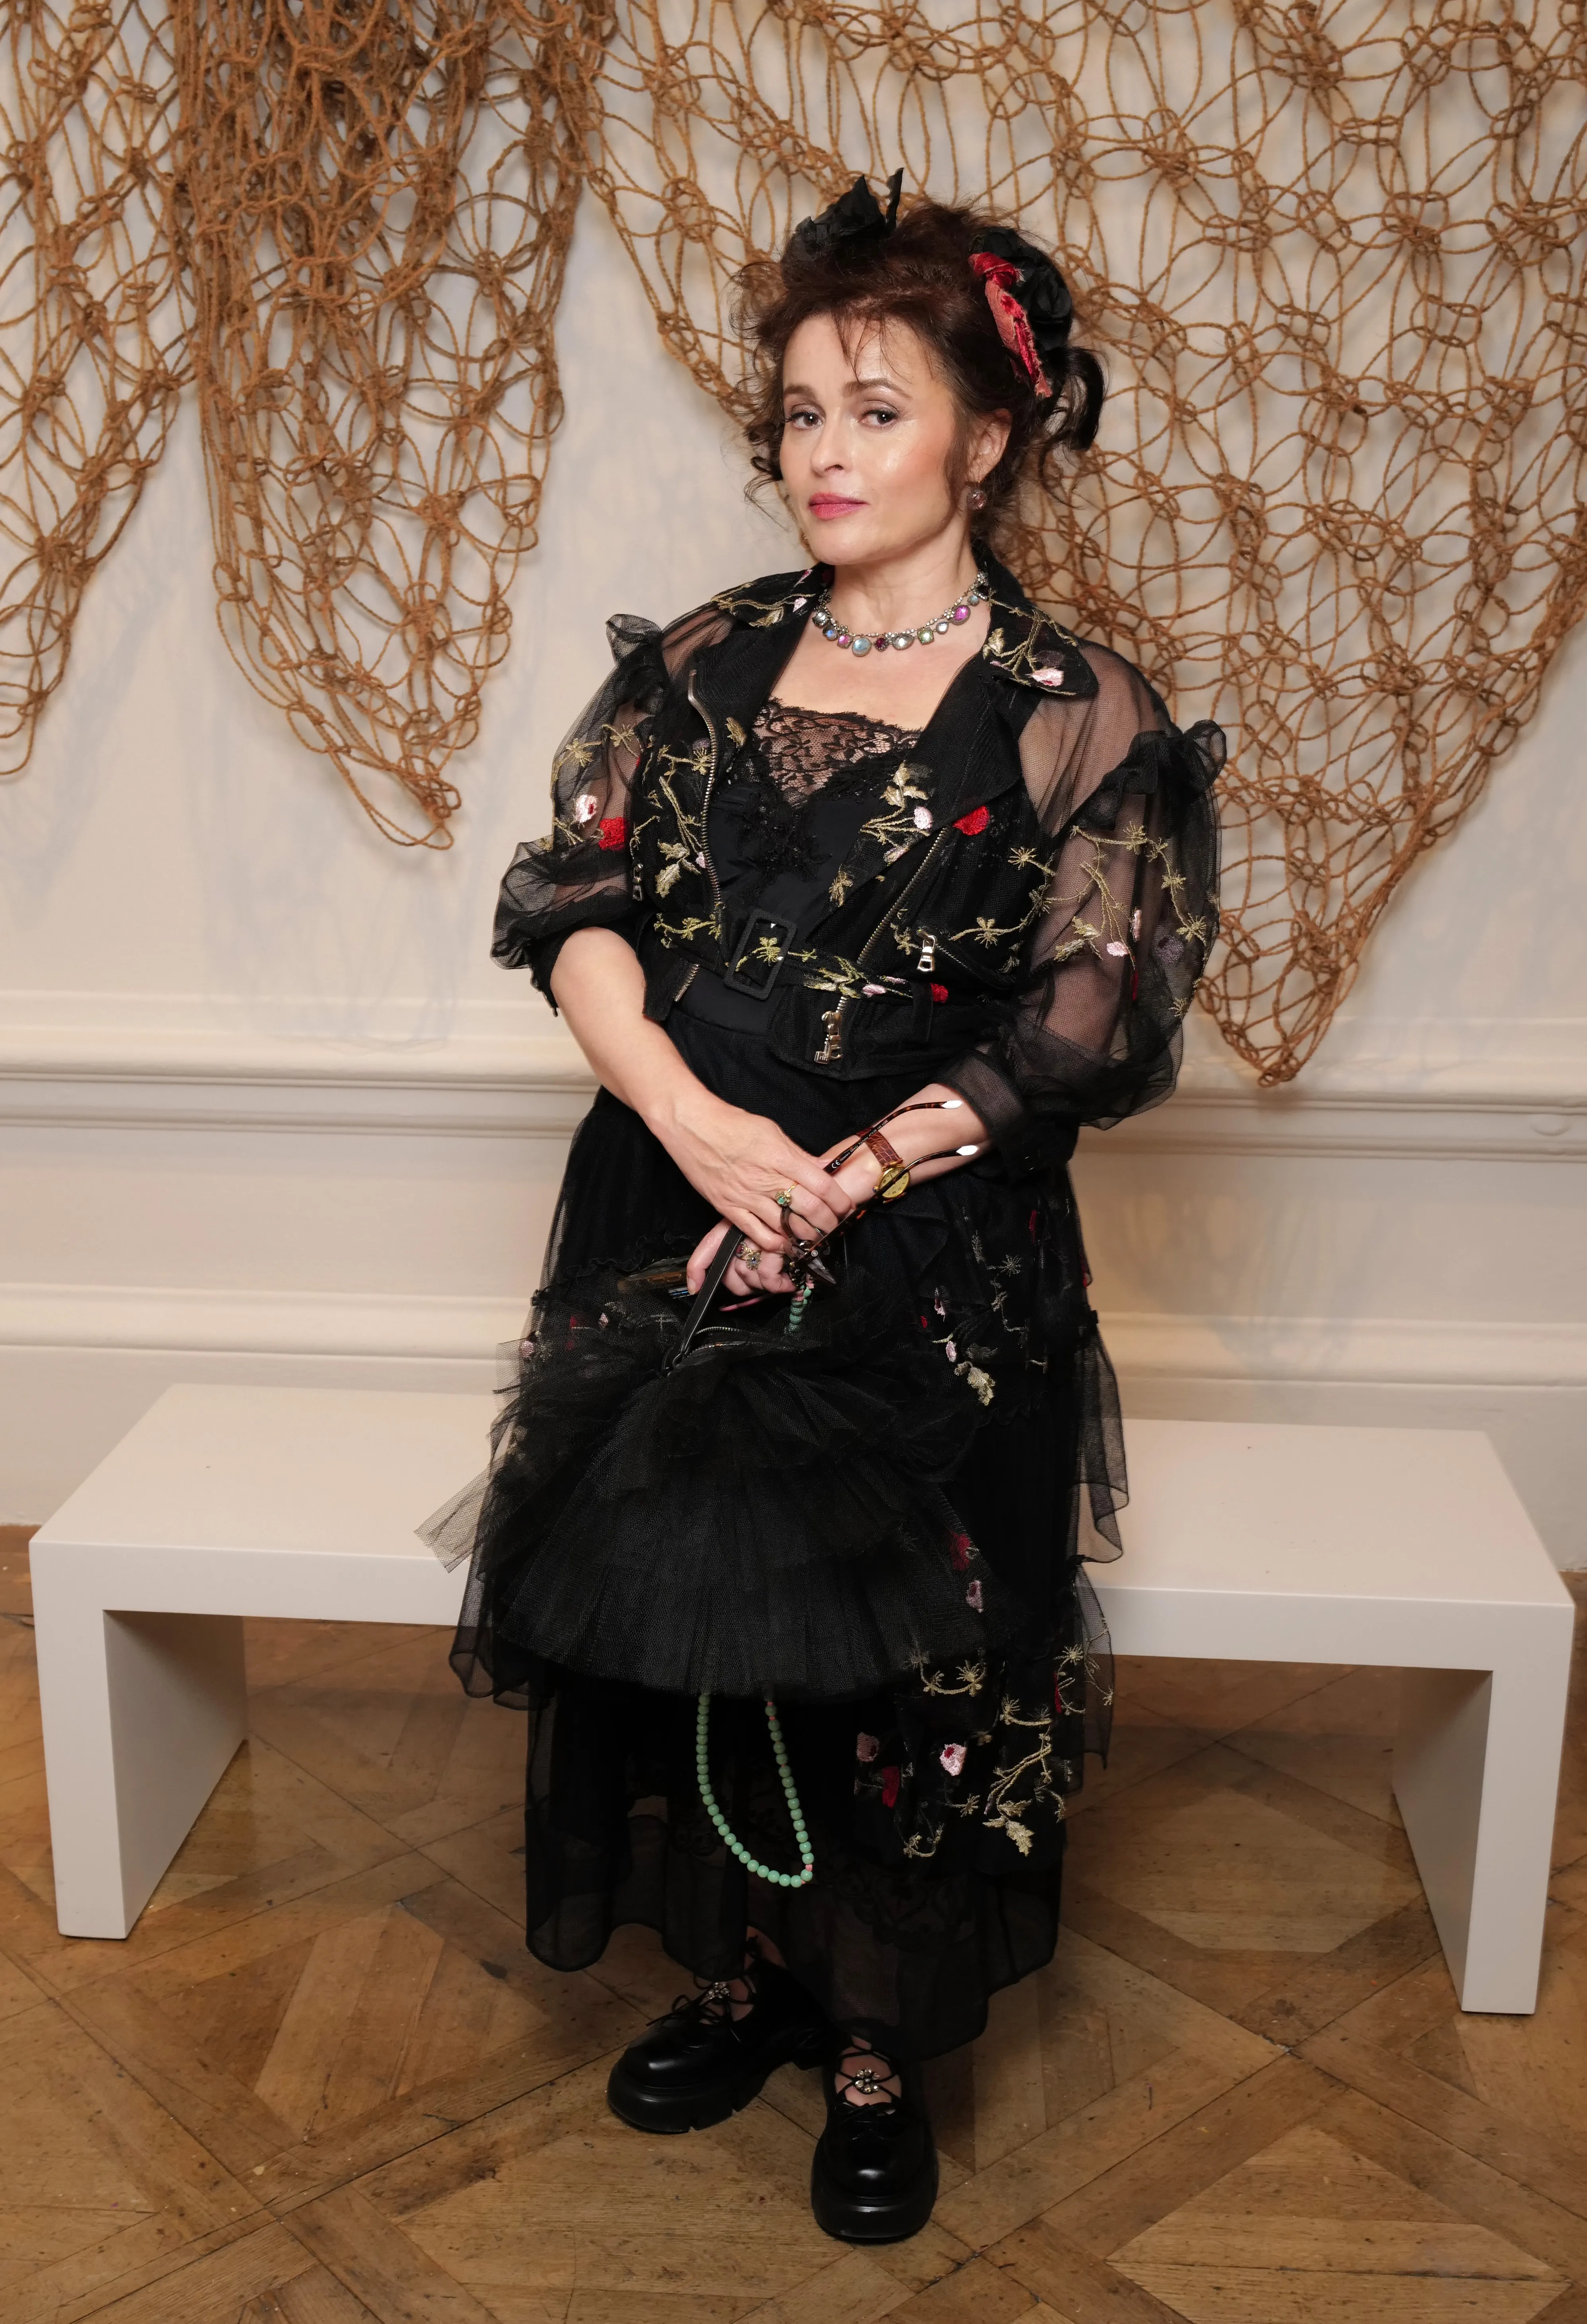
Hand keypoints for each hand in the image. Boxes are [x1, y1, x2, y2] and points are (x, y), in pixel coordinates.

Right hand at [657, 1092, 853, 1291]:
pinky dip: (775, 1244)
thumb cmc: (731, 1123)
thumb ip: (799, 1154)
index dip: (839, 1201)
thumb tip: (825, 1167)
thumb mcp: (772, 1130)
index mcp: (780, 1156)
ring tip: (815, 1239)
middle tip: (834, 1226)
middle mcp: (766, 1178)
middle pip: (809, 1210)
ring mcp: (746, 1196)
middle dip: (828, 1223)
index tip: (846, 1207)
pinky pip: (756, 1234)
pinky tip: (784, 1244)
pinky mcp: (728, 1207)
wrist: (691, 1125)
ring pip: (786, 1227)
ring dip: (806, 1237)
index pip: (822, 1185)